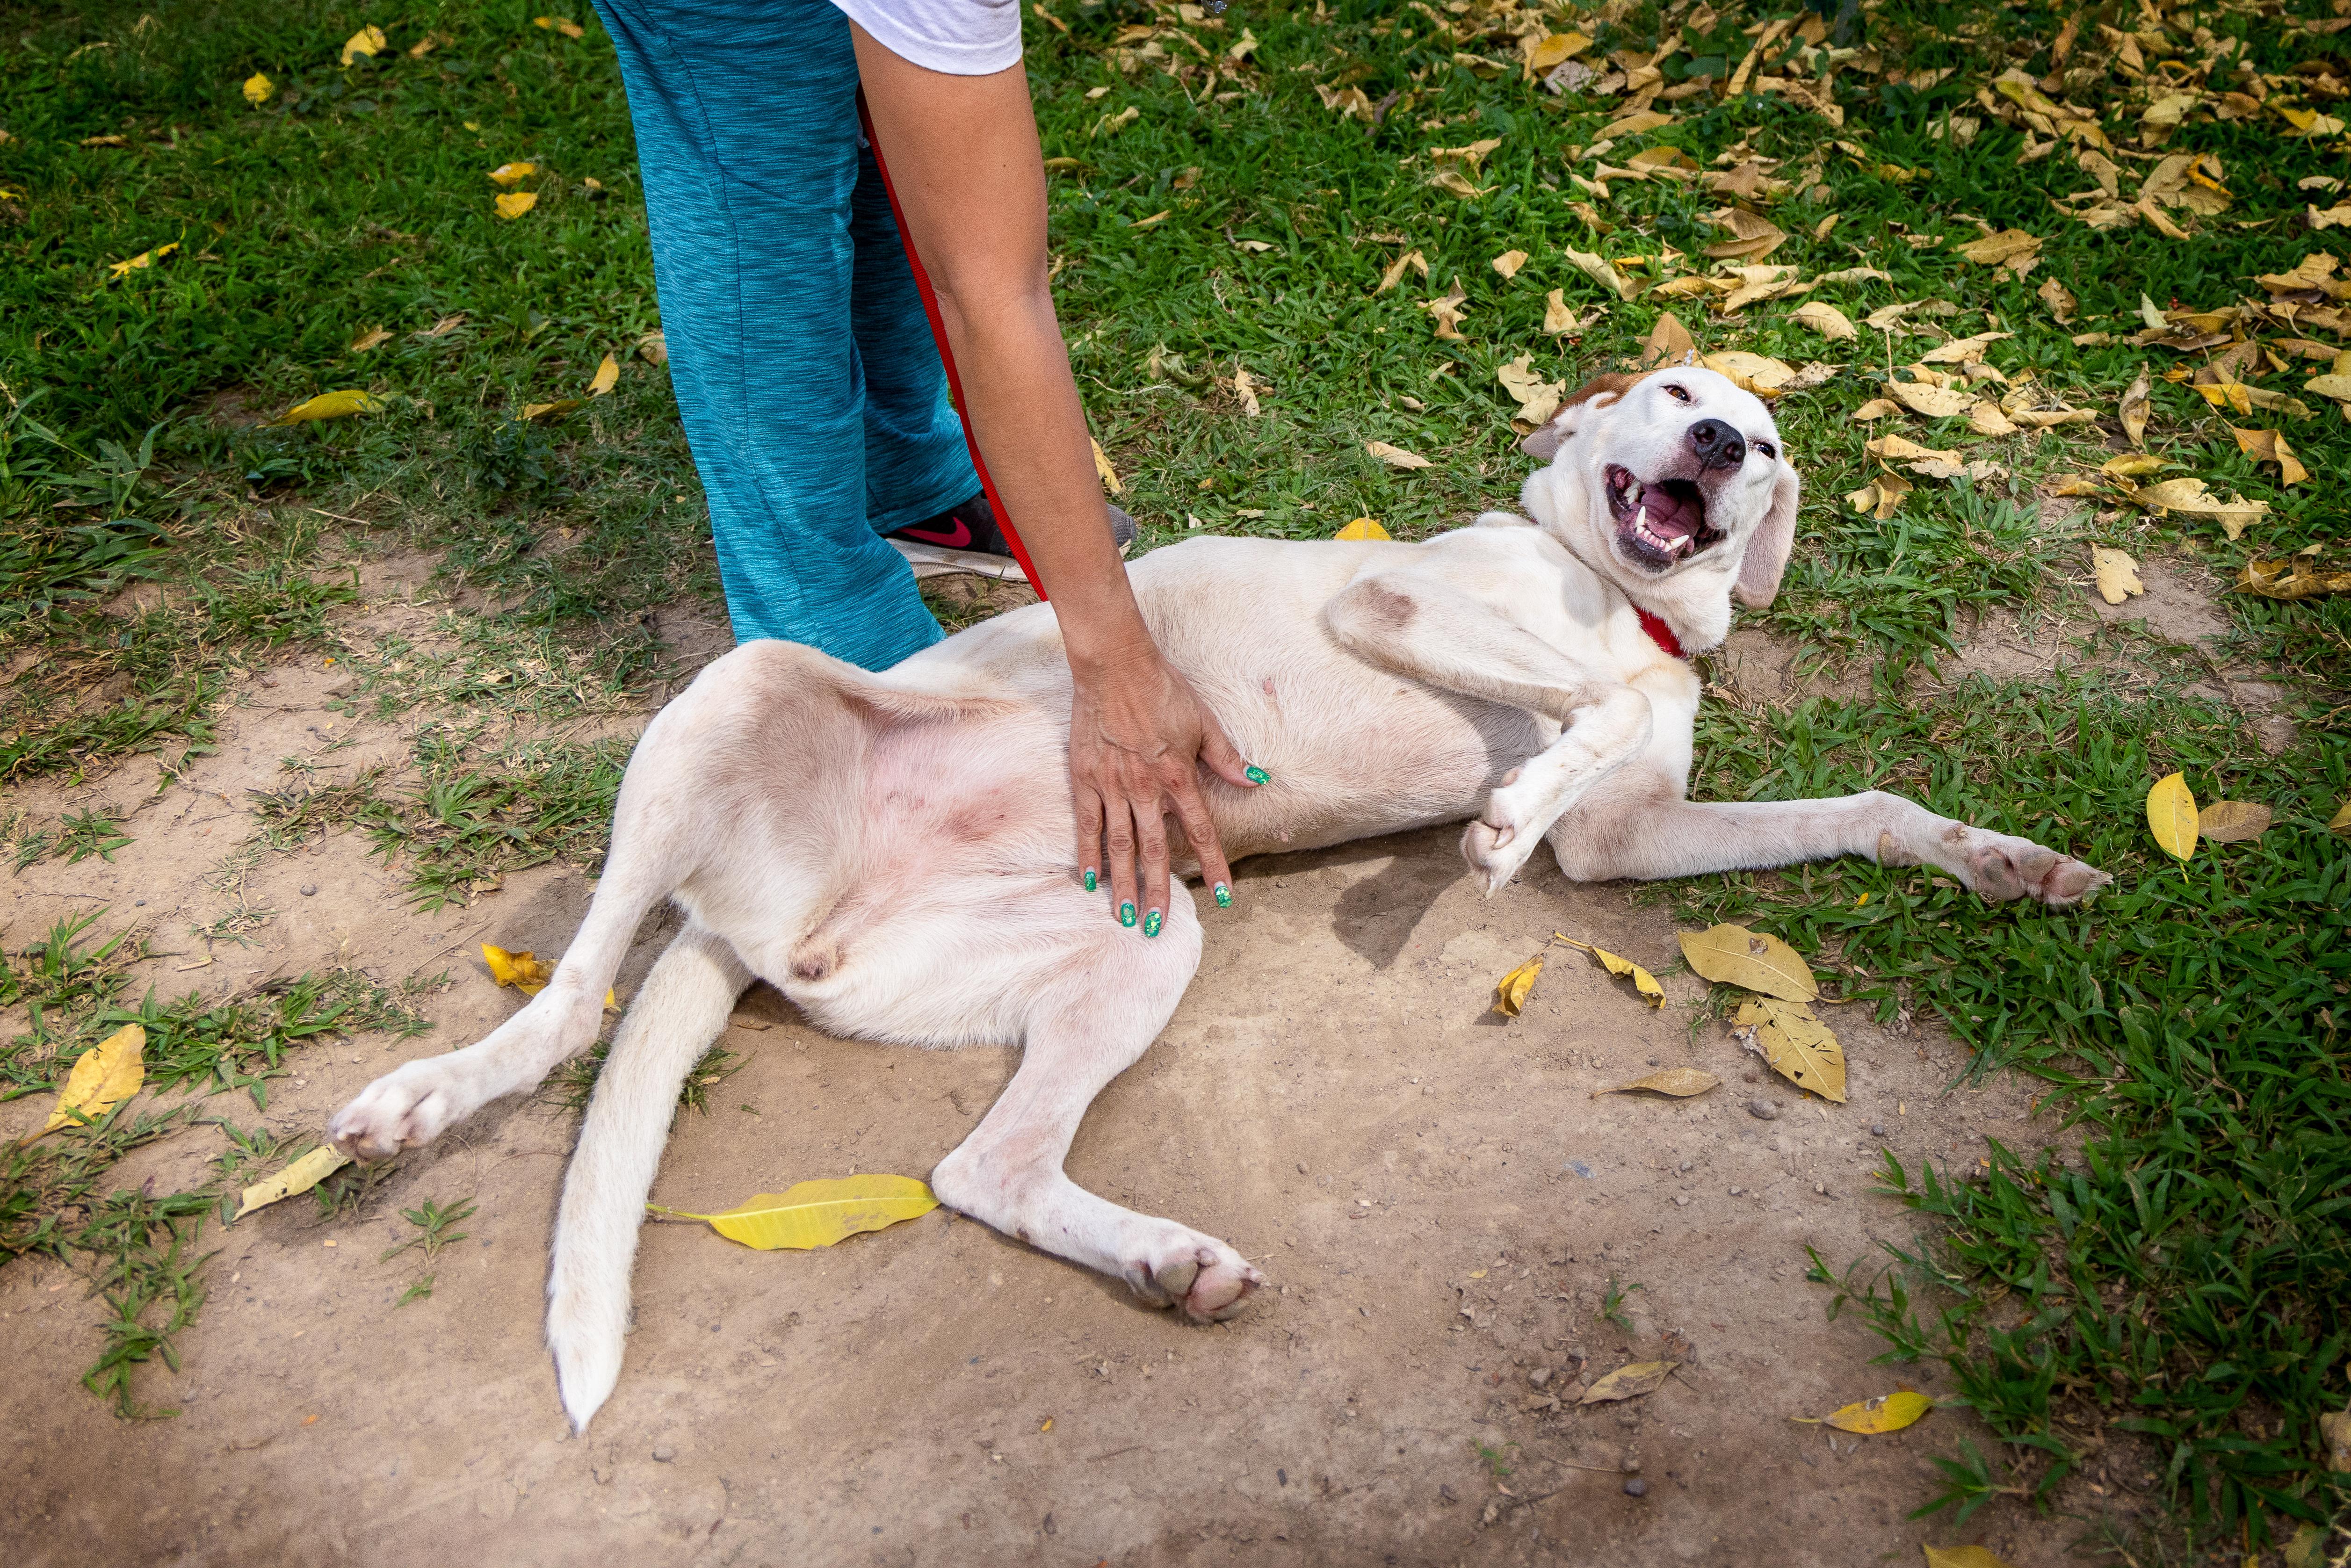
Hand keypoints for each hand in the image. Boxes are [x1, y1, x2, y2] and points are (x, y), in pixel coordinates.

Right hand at [1068, 642, 1260, 934]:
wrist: (1115, 665)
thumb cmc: (1163, 689)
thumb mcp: (1204, 722)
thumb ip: (1227, 758)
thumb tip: (1256, 781)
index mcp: (1179, 777)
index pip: (1201, 832)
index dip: (1214, 866)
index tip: (1224, 897)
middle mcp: (1146, 789)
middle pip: (1156, 851)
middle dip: (1158, 892)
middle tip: (1156, 927)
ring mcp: (1113, 786)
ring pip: (1120, 845)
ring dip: (1123, 883)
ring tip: (1124, 916)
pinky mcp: (1086, 777)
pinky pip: (1087, 823)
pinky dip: (1088, 853)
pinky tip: (1090, 880)